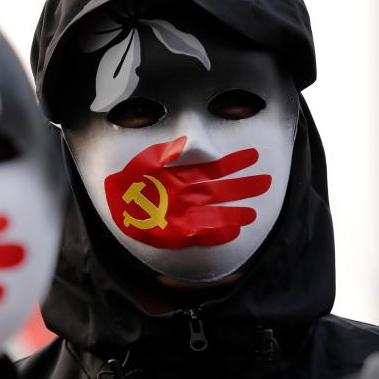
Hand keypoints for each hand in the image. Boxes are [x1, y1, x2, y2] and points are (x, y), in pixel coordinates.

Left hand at [104, 136, 270, 247]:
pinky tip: (233, 232)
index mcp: (182, 177)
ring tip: (254, 213)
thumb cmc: (127, 181)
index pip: (214, 170)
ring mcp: (184, 214)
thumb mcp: (145, 162)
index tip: (252, 156)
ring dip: (234, 214)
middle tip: (266, 182)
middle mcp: (187, 196)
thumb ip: (166, 154)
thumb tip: (185, 144)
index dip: (233, 164)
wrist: (112, 204)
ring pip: (216, 214)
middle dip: (242, 188)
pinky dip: (217, 234)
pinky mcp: (177, 233)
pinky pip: (202, 235)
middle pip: (220, 192)